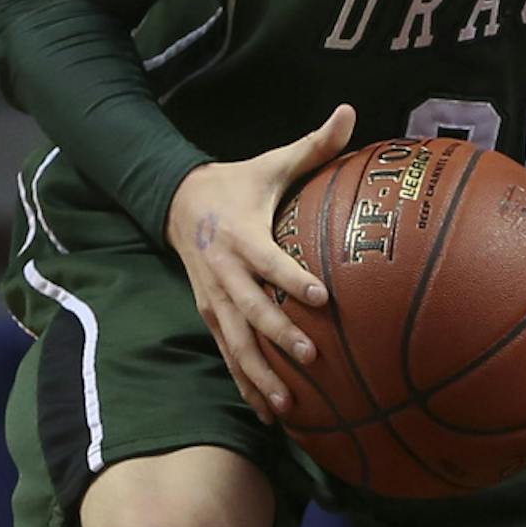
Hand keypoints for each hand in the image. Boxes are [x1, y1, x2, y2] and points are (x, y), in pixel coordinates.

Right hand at [167, 105, 348, 420]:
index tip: (321, 298)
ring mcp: (214, 298)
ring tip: (286, 404)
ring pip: (235, 342)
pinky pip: (228, 354)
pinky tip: (268, 413)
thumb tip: (349, 113)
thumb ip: (314, 145)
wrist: (177, 201)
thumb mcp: (271, 163)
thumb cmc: (238, 184)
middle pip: (251, 310)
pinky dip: (245, 384)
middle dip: (279, 335)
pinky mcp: (210, 315)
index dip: (292, 279)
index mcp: (242, 235)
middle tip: (312, 358)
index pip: (269, 261)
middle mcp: (224, 272)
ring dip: (260, 374)